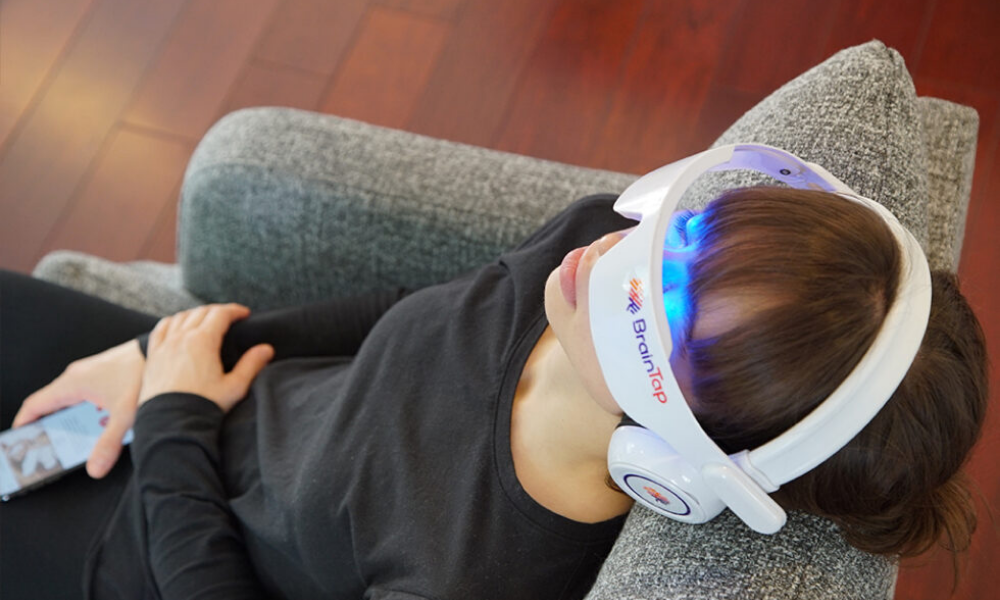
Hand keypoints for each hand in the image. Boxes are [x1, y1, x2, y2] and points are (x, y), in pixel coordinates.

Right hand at [13, 339, 144, 478]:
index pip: (36, 404)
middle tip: (51, 446)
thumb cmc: (142, 375)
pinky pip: (88, 394)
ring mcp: (92, 372)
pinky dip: (88, 410)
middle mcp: (77, 375)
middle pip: (53, 404)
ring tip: (77, 439)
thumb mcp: (125, 415)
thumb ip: (108, 444)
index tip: (20, 440)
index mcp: (72, 383)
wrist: (166, 348)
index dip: (24, 423)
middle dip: (50, 426)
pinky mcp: (106, 372)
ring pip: (73, 399)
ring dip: (72, 419)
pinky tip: (103, 422)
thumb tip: (95, 470)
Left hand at [138, 304, 273, 413]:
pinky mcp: (153, 356)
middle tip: (229, 317)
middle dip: (218, 311)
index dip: (235, 310)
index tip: (244, 314)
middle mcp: (182, 338)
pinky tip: (177, 325)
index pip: (221, 314)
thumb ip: (252, 365)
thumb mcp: (234, 387)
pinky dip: (172, 322)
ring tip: (206, 320)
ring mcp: (165, 345)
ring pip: (181, 317)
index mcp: (203, 341)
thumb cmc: (203, 406)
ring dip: (196, 314)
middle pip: (201, 312)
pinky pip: (161, 328)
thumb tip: (266, 349)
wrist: (170, 423)